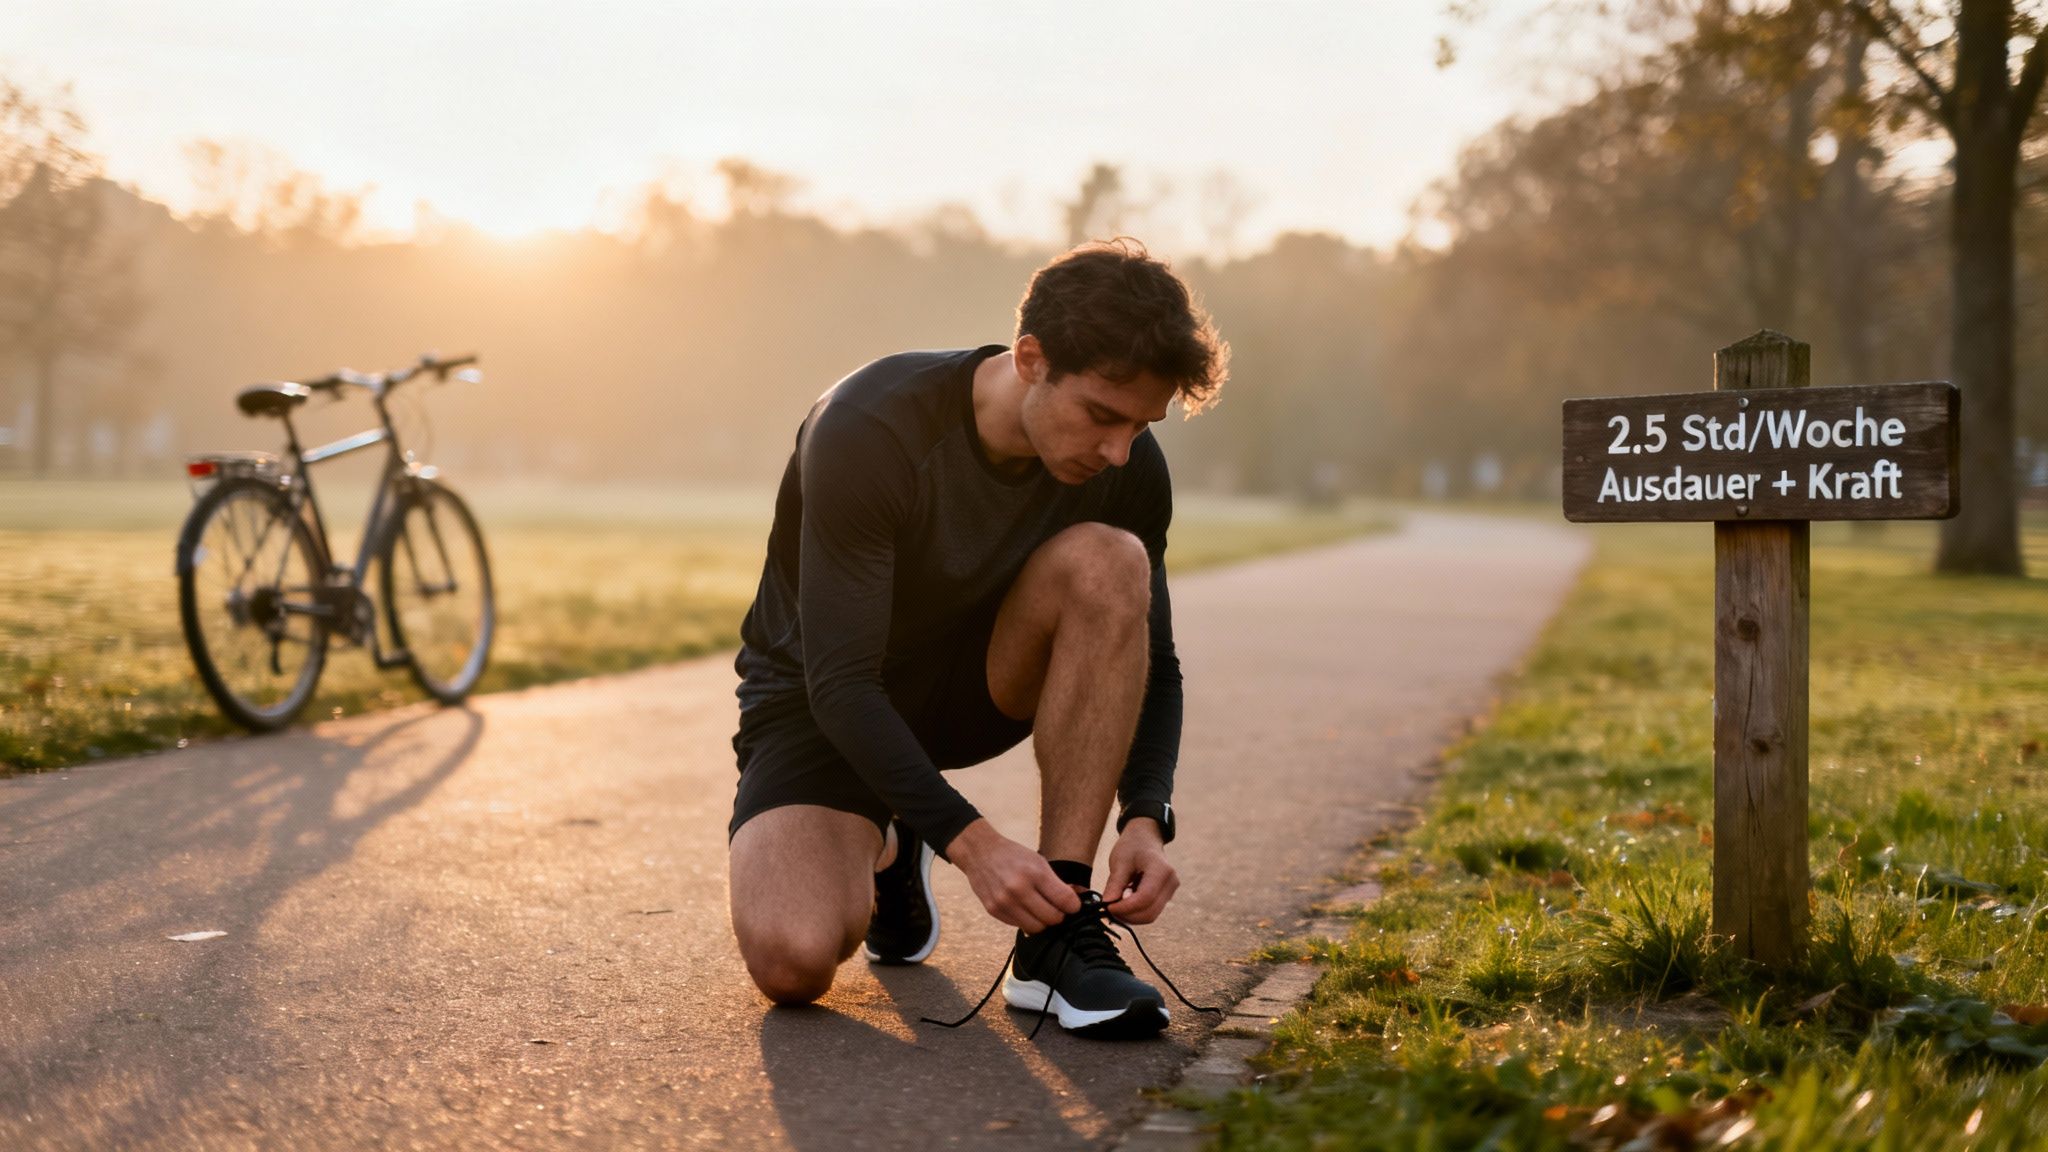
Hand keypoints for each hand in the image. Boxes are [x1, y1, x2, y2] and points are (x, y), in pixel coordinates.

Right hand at [946, 819, 1081, 932]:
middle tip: (1056, 908)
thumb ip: (1056, 883)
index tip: (1073, 906)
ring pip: (1036, 928)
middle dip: (1059, 915)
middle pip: (1052, 918)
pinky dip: (1026, 920)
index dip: (1073, 906)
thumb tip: (1073, 902)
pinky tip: (1024, 908)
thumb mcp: (1038, 861)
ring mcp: (1004, 902)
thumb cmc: (1012, 856)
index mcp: (1034, 873)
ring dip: (1042, 921)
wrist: (979, 853)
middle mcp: (1018, 889)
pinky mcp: (994, 911)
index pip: (1065, 901)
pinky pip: (1019, 926)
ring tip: (1040, 910)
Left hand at [1103, 818, 1177, 923]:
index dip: (1125, 907)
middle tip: (1108, 909)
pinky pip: (1151, 911)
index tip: (1108, 907)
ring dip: (1131, 916)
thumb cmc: (1132, 846)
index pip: (1145, 898)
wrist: (1145, 837)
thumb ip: (1115, 884)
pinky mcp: (1166, 896)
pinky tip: (1124, 901)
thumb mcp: (1120, 861)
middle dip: (1127, 915)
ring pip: (1150, 915)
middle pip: (1149, 912)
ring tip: (1115, 904)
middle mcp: (1170, 883)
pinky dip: (1136, 912)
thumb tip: (1107, 904)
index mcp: (1161, 870)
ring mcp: (1170, 891)